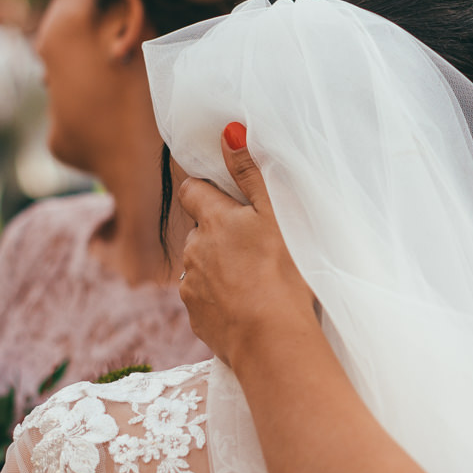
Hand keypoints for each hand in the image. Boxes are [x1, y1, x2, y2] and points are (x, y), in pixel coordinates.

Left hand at [175, 123, 319, 370]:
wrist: (271, 341)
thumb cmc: (281, 274)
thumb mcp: (274, 215)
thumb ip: (250, 174)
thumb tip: (228, 131)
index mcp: (212, 221)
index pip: (192, 191)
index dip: (206, 192)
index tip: (226, 200)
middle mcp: (193, 251)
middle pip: (200, 232)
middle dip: (218, 235)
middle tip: (254, 246)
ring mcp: (191, 287)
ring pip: (201, 267)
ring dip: (220, 269)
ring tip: (255, 282)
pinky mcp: (197, 318)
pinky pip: (206, 301)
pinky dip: (221, 300)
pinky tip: (247, 308)